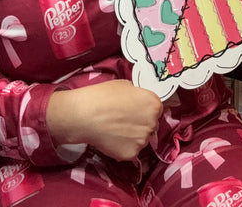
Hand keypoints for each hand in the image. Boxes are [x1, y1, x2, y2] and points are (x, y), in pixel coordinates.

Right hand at [46, 79, 162, 160]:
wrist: (85, 115)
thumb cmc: (103, 95)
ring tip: (115, 130)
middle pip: (151, 125)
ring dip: (132, 136)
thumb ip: (137, 95)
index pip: (156, 109)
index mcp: (153, 104)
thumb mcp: (125, 85)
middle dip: (141, 123)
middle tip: (124, 120)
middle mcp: (152, 123)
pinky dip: (123, 147)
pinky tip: (111, 139)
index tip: (135, 110)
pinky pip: (131, 151)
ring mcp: (142, 140)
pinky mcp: (131, 154)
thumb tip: (137, 101)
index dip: (145, 109)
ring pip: (141, 139)